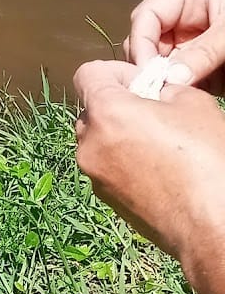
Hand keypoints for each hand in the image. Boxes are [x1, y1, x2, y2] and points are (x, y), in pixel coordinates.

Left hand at [74, 59, 224, 269]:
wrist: (207, 221)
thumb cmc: (204, 159)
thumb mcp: (192, 103)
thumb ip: (164, 88)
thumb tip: (155, 92)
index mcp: (106, 113)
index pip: (87, 74)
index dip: (114, 72)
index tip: (141, 83)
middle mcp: (89, 144)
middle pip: (90, 110)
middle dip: (117, 104)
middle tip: (152, 110)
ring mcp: (93, 175)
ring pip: (96, 140)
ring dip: (117, 133)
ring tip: (155, 140)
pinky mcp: (104, 198)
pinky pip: (105, 166)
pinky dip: (121, 158)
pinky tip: (154, 165)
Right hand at [124, 0, 224, 92]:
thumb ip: (203, 53)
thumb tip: (169, 79)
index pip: (147, 15)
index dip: (141, 44)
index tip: (146, 74)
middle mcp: (185, 11)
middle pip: (147, 38)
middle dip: (150, 64)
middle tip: (156, 89)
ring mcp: (190, 35)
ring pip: (158, 59)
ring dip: (162, 79)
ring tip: (171, 94)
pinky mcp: (198, 58)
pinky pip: (175, 74)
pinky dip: (176, 87)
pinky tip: (182, 96)